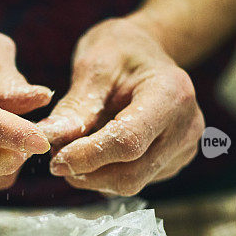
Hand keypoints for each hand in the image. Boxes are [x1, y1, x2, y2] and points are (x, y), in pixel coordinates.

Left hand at [38, 17, 203, 195]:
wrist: (145, 53)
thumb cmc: (120, 51)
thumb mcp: (94, 66)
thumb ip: (75, 105)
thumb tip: (49, 138)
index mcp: (172, 95)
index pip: (128, 141)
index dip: (88, 156)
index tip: (55, 159)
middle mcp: (186, 127)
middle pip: (131, 173)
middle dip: (86, 172)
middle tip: (55, 156)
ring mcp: (183, 149)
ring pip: (130, 183)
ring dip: (92, 175)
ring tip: (72, 147)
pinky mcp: (173, 163)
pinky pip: (133, 182)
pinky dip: (105, 174)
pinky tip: (95, 150)